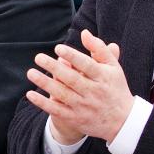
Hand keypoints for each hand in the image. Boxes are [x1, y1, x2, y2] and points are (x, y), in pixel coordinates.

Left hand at [25, 29, 133, 143]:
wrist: (123, 121)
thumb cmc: (114, 87)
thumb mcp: (113, 67)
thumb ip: (99, 49)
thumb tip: (84, 32)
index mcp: (103, 77)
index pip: (87, 65)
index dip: (72, 56)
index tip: (58, 48)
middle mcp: (93, 92)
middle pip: (72, 79)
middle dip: (54, 68)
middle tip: (38, 57)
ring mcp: (84, 106)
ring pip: (62, 94)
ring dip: (45, 84)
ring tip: (31, 72)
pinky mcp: (76, 118)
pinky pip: (57, 111)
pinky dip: (43, 103)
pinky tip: (31, 94)